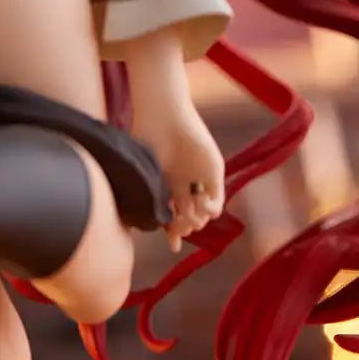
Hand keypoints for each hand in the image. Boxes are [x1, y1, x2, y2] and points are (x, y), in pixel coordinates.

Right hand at [132, 100, 224, 252]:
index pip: (172, 216)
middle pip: (188, 217)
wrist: (160, 113)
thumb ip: (142, 198)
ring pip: (203, 213)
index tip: (173, 246)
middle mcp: (183, 182)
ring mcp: (199, 177)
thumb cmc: (143, 138)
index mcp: (165, 184)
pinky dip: (211, 209)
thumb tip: (141, 227)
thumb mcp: (140, 173)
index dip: (173, 233)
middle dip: (183, 228)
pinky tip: (201, 206)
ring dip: (196, 222)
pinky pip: (218, 198)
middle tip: (177, 228)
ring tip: (186, 216)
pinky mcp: (213, 170)